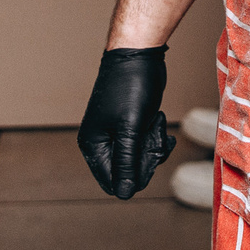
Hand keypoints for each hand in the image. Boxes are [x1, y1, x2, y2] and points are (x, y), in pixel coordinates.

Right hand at [77, 46, 174, 199]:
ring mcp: (116, 135)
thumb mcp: (130, 128)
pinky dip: (154, 139)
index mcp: (92, 145)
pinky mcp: (130, 128)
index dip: (135, 176)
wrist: (140, 55)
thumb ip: (127, 163)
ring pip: (139, 162)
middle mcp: (100, 143)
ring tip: (154, 123)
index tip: (148, 154)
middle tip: (153, 136)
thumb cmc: (131, 87)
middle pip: (128, 174)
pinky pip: (144, 148)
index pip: (113, 182)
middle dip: (146, 158)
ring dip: (153, 146)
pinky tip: (156, 122)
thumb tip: (125, 194)